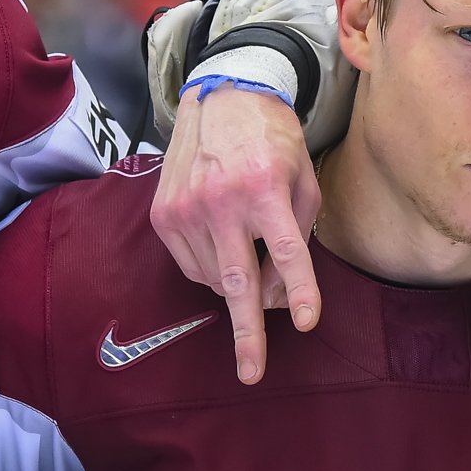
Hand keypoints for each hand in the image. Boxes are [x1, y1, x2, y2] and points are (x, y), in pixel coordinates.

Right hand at [150, 85, 320, 383]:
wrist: (222, 98)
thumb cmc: (276, 144)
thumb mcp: (304, 181)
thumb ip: (298, 235)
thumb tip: (280, 293)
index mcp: (265, 189)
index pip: (287, 250)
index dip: (299, 289)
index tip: (307, 322)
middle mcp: (221, 201)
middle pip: (238, 281)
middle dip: (248, 332)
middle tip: (252, 372)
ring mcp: (186, 210)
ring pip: (216, 278)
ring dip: (239, 283)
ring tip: (252, 248)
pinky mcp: (163, 216)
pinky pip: (193, 266)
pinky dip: (214, 268)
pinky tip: (226, 242)